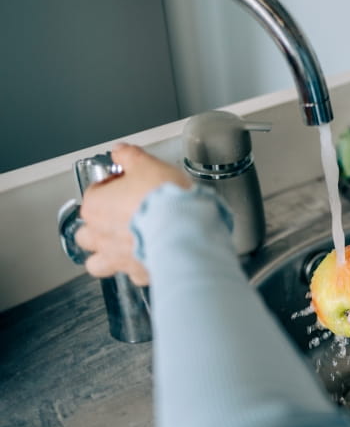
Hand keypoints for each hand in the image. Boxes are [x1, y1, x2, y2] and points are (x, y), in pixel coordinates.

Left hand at [74, 143, 191, 285]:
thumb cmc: (164, 200)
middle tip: (123, 217)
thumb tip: (121, 151)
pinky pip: (133, 274)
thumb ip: (129, 156)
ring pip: (97, 263)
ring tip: (127, 246)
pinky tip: (154, 257)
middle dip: (100, 226)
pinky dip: (140, 267)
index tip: (129, 184)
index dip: (113, 187)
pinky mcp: (139, 274)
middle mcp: (101, 236)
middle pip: (87, 233)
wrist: (186, 231)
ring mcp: (118, 259)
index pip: (94, 193)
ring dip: (107, 256)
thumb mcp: (147, 164)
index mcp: (96, 207)